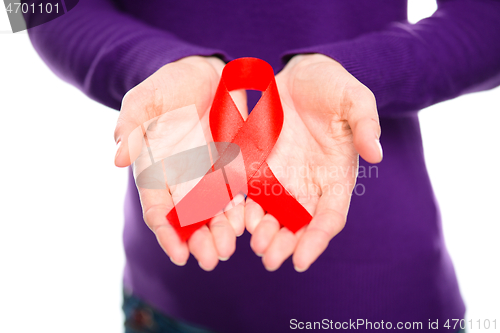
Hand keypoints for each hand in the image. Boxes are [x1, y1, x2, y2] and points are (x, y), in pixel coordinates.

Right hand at [114, 56, 246, 270]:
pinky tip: (249, 222)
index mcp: (157, 169)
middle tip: (212, 259)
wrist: (208, 73)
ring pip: (215, 213)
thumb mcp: (147, 97)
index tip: (179, 255)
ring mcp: (209, 175)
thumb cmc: (171, 84)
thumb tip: (118, 157)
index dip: (167, 233)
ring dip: (222, 233)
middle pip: (189, 219)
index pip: (158, 209)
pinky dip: (242, 211)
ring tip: (230, 249)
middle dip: (199, 241)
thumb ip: (132, 123)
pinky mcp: (233, 167)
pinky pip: (238, 194)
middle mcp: (182, 179)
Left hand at [245, 54, 381, 271]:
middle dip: (286, 244)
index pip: (329, 215)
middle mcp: (309, 184)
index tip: (302, 259)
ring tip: (253, 245)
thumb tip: (375, 153)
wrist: (300, 75)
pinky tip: (234, 219)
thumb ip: (366, 123)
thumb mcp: (354, 98)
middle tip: (270, 259)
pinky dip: (243, 210)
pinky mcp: (259, 167)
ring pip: (273, 215)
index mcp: (335, 175)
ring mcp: (282, 178)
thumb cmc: (332, 86)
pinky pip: (250, 194)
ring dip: (263, 234)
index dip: (317, 238)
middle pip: (299, 224)